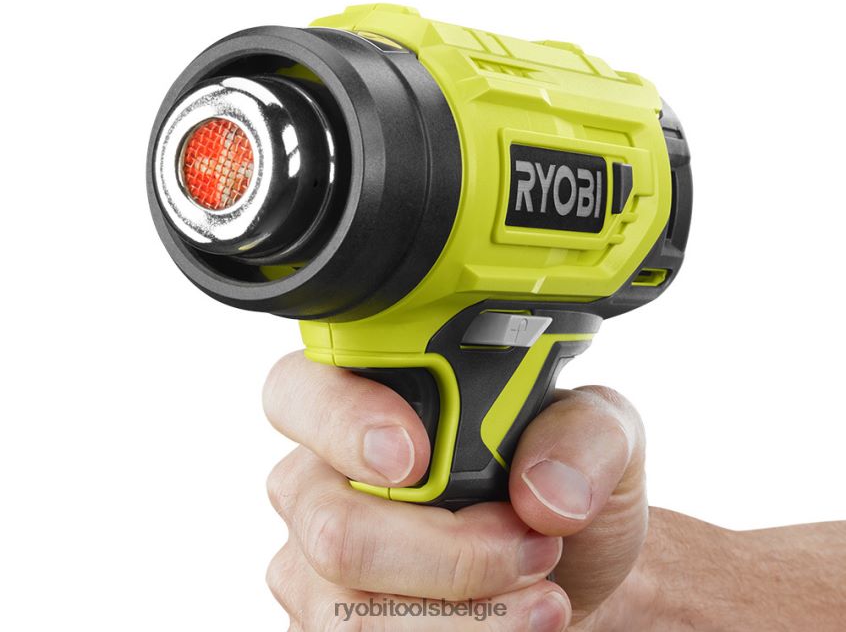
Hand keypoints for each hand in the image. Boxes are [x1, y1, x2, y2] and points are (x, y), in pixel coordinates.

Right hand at [263, 352, 646, 630]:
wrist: (575, 566)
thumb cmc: (563, 483)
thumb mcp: (601, 435)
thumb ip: (583, 435)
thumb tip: (541, 492)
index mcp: (363, 399)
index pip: (299, 392)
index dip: (344, 423)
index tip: (417, 460)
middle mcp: (319, 479)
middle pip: (333, 528)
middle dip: (449, 553)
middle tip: (530, 544)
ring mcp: (315, 564)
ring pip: (350, 614)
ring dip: (465, 615)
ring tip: (546, 595)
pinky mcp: (334, 626)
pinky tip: (519, 624)